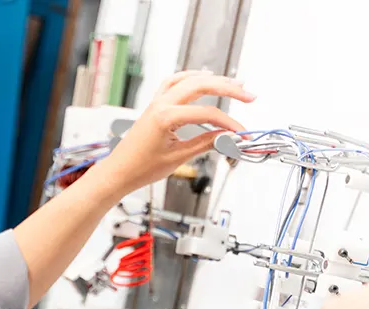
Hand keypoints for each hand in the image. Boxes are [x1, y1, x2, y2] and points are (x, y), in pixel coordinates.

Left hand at [92, 71, 253, 193]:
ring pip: (188, 79)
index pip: (207, 114)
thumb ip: (205, 143)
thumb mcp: (178, 158)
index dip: (228, 123)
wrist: (119, 172)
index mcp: (166, 117)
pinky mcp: (155, 104)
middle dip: (228, 88)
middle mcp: (161, 104)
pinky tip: (204, 77)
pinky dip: (190, 77)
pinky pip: (174, 82)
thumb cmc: (141, 168)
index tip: (241, 132)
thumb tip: (227, 136)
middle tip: (249, 95)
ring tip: (234, 82)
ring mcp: (156, 101)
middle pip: (201, 86)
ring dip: (212, 79)